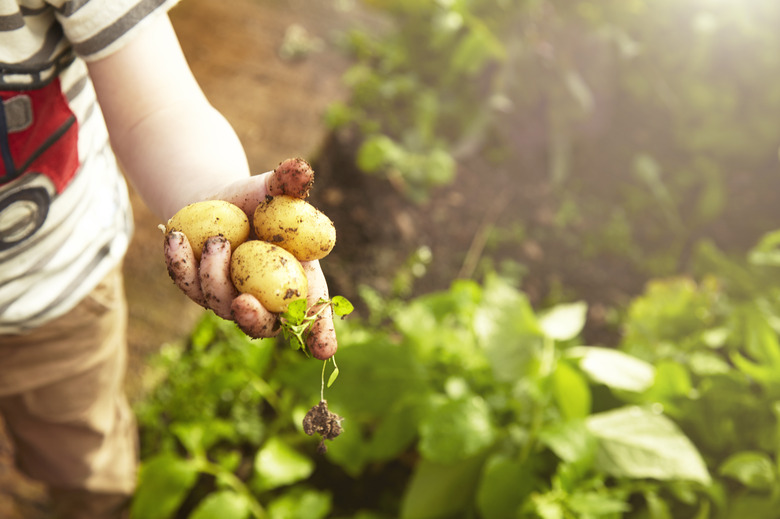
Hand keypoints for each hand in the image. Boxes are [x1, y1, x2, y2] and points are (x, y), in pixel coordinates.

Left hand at [163, 159, 336, 358]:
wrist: (220, 200)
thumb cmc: (258, 198)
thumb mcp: (273, 188)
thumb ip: (289, 183)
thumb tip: (302, 169)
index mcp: (297, 282)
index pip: (313, 314)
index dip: (320, 334)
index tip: (323, 349)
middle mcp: (265, 299)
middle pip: (263, 325)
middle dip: (253, 320)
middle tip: (243, 303)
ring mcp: (229, 298)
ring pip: (219, 303)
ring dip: (214, 275)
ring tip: (218, 239)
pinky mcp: (198, 288)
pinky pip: (186, 283)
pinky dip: (179, 263)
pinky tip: (174, 236)